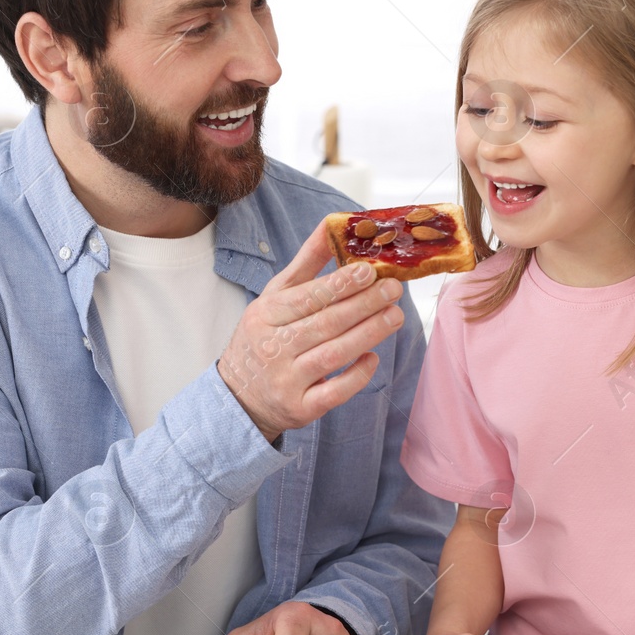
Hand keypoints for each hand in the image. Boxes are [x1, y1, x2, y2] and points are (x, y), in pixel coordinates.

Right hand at [217, 220, 403, 441]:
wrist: (239, 396)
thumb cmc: (265, 337)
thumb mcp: (276, 297)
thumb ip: (307, 264)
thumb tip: (333, 225)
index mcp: (265, 315)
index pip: (307, 297)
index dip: (340, 284)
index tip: (370, 270)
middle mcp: (272, 348)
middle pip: (325, 323)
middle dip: (364, 305)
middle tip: (393, 290)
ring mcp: (286, 381)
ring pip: (333, 355)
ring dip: (368, 334)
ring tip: (395, 316)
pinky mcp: (300, 409)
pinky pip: (333, 393)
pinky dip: (356, 376)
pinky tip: (373, 358)